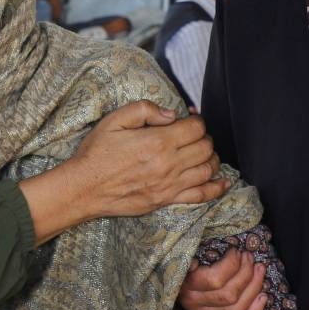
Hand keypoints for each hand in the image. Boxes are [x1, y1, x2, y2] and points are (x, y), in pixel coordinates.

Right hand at [70, 100, 227, 215]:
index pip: (195, 128)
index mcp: (158, 141)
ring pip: (207, 169)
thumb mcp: (114, 120)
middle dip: (204, 137)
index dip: (196, 120)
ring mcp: (170, 184)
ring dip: (211, 158)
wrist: (84, 187)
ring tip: (203, 153)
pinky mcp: (166, 200)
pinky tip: (223, 183)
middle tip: (193, 135)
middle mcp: (168, 164)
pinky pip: (200, 196)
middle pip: (205, 147)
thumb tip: (171, 114)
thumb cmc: (97, 153)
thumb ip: (145, 109)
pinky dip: (216, 189)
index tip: (188, 119)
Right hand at [179, 250, 266, 309]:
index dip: (232, 264)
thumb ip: (189, 256)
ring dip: (254, 288)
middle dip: (246, 273)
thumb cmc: (184, 262)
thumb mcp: (183, 255)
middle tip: (250, 257)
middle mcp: (195, 303)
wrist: (172, 282)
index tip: (236, 251)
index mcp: (187, 286)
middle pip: (230, 295)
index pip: (215, 280)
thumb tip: (195, 263)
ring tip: (259, 269)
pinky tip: (263, 295)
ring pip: (237, 309)